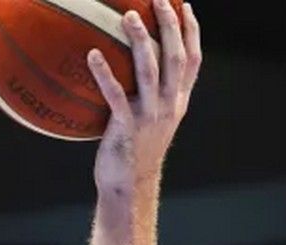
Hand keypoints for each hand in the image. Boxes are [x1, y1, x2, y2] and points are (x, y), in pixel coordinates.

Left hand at [87, 0, 201, 198]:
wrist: (129, 186)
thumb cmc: (133, 149)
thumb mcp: (151, 119)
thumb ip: (150, 93)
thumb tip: (134, 64)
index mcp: (178, 101)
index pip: (193, 60)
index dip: (191, 31)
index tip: (184, 5)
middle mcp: (169, 105)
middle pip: (175, 57)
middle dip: (170, 25)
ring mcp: (150, 116)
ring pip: (149, 71)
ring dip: (140, 41)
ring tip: (129, 16)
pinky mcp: (127, 128)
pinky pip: (115, 95)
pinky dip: (104, 73)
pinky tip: (92, 54)